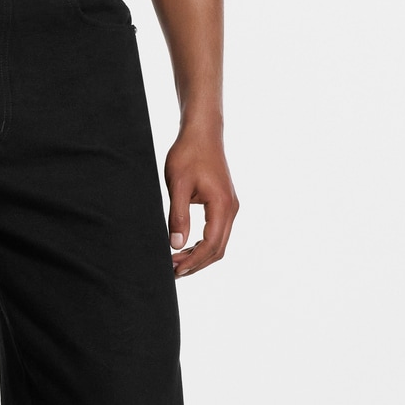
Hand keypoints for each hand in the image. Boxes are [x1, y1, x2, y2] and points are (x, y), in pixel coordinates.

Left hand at [164, 123, 237, 277]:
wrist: (202, 132)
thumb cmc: (189, 153)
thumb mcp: (177, 185)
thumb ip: (178, 216)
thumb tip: (176, 245)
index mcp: (222, 206)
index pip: (211, 245)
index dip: (193, 261)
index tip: (175, 270)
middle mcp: (231, 209)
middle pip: (218, 249)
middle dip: (197, 263)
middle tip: (173, 272)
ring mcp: (230, 206)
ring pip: (219, 242)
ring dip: (200, 255)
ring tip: (177, 263)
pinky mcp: (224, 203)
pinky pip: (217, 231)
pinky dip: (203, 244)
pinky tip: (186, 246)